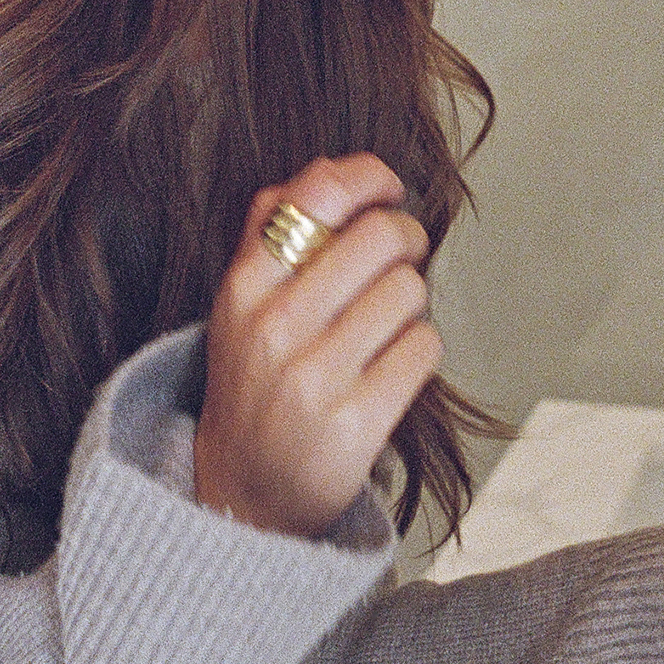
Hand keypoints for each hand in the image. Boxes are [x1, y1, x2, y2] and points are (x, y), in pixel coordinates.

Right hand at [197, 154, 441, 538]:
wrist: (240, 494)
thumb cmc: (253, 385)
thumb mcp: (239, 304)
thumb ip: (271, 232)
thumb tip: (333, 169)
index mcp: (244, 287)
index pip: (316, 194)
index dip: (368, 177)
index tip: (386, 189)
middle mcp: (274, 328)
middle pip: (380, 236)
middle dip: (405, 240)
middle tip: (399, 258)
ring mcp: (315, 379)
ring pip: (409, 291)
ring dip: (410, 303)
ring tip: (383, 326)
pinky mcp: (357, 425)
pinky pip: (424, 348)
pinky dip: (418, 351)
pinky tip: (391, 366)